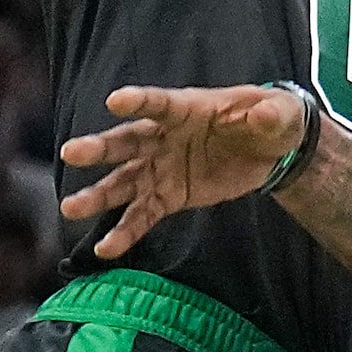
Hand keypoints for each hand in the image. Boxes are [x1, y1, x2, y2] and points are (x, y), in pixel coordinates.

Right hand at [57, 84, 307, 258]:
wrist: (270, 150)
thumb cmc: (270, 120)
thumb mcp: (279, 114)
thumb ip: (270, 116)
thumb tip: (262, 118)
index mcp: (187, 108)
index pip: (159, 104)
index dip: (139, 101)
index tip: (114, 101)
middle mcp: (165, 137)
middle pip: (128, 141)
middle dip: (101, 148)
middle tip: (73, 153)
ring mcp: (163, 168)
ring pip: (125, 182)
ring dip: (99, 195)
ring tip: (71, 208)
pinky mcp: (170, 196)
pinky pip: (143, 215)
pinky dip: (125, 232)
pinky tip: (106, 250)